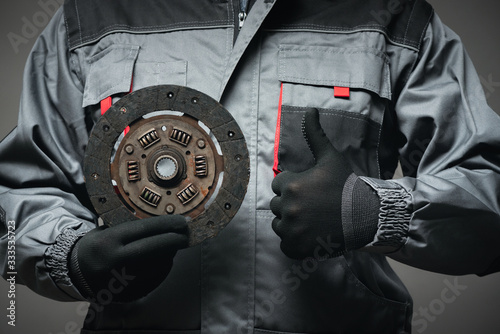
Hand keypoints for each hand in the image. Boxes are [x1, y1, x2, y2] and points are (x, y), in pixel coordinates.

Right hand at [69, 215, 188, 302]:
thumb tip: (165, 223)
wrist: (74, 273)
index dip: (168, 224)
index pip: (145, 229)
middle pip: (155, 249)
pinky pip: (153, 281)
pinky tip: (166, 260)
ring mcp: (120, 281)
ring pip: (157, 266)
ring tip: (175, 245)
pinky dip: (163, 269)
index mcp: (109, 241)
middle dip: (175, 240)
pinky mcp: (126, 294)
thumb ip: (131, 228)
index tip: (183, 220)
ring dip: (170, 255)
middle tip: (187, 234)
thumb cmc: (96, 245)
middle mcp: (115, 262)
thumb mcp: (107, 230)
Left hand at [270, 109, 373, 258]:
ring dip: (291, 223)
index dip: (294, 186)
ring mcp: (291, 230)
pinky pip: (285, 244)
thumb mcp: (330, 157)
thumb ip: (315, 134)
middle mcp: (287, 207)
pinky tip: (311, 234)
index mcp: (290, 185)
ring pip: (279, 224)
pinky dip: (294, 242)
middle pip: (277, 205)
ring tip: (312, 220)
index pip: (278, 185)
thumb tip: (309, 110)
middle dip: (292, 205)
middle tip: (314, 206)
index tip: (310, 190)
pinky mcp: (296, 247)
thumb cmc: (346, 185)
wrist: (365, 216)